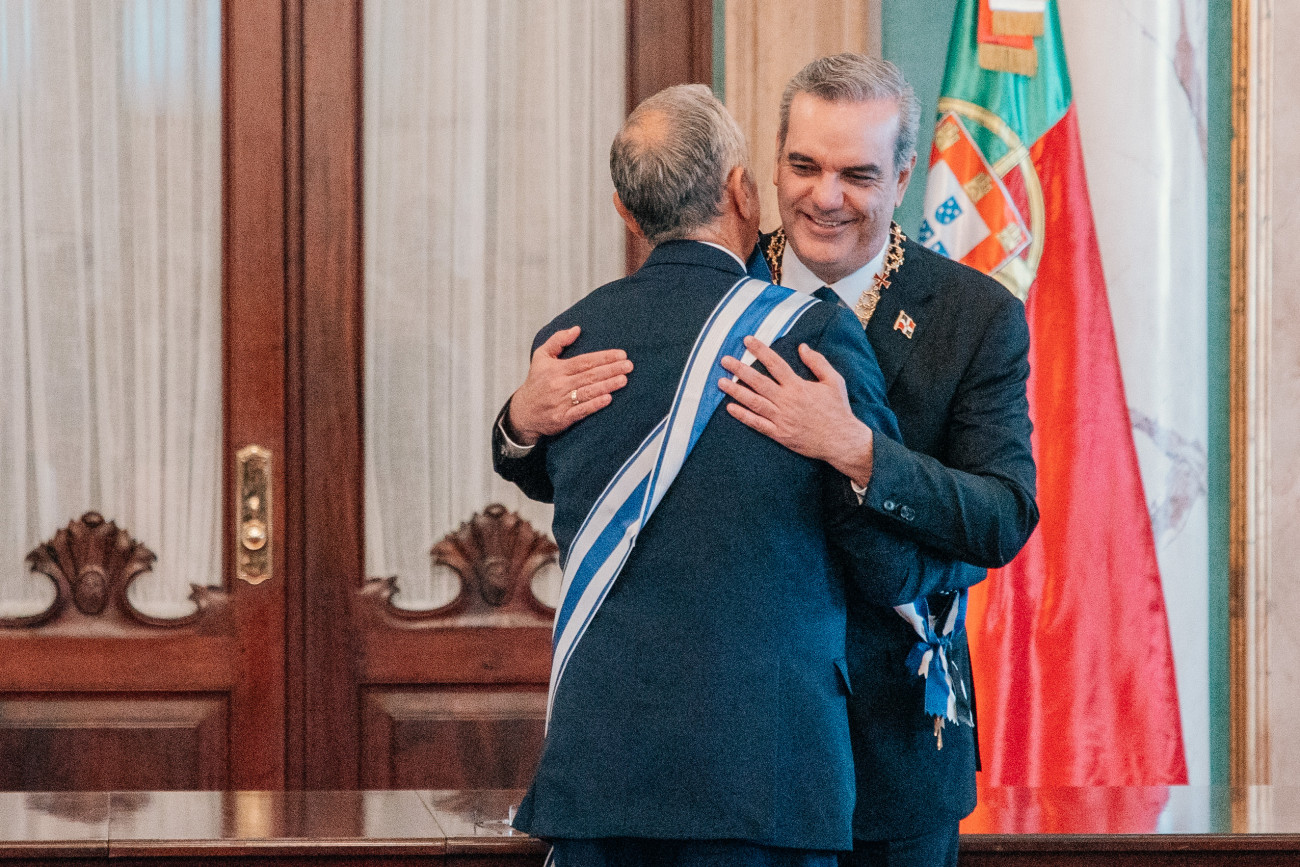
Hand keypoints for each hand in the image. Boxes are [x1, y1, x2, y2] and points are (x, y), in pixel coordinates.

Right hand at [506, 326, 632, 444]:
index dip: (603, 357)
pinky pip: (581, 410)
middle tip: (629, 366)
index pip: (584, 361)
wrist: (523, 412)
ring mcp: (560, 402)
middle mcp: (559, 385)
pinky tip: (608, 399)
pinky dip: (595, 404)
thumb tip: (577, 329)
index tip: (621, 354)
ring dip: (607, 385)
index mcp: (556, 369)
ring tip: (623, 380)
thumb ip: (558, 340)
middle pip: (589, 375)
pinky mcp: (562, 418)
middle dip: (611, 370)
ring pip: (587, 392)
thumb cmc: (536, 382)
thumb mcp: (541, 357)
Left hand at [718, 337, 873, 486]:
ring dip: (736, 391)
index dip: (760, 350)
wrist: (841, 440)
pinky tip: (730, 408)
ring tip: (720, 382)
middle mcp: (786, 401)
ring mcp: (781, 418)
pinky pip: (757, 424)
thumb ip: (818, 363)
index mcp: (798, 386)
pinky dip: (743, 416)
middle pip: (758, 382)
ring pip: (754, 402)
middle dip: (740, 369)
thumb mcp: (834, 381)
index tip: (747, 341)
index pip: (775, 364)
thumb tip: (802, 347)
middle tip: (724, 360)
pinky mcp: (779, 434)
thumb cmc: (838, 409)